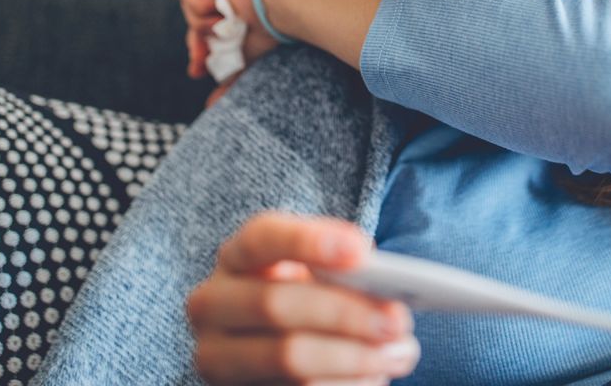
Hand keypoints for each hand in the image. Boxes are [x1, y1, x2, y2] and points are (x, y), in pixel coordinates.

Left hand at [177, 0, 279, 80]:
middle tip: (199, 65)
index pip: (213, 21)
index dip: (203, 45)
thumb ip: (230, 73)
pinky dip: (201, 7)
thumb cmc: (275, 26)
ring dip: (205, 24)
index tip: (199, 70)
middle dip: (196, 42)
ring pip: (191, 7)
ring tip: (227, 24)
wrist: (282, 0)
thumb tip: (210, 106)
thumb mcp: (248, 54)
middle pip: (197, 15)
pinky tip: (222, 7)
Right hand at [186, 212, 419, 384]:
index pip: (261, 238)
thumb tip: (381, 285)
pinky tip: (374, 378)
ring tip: (400, 353)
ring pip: (287, 357)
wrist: (269, 351)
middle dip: (344, 312)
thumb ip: (337, 271)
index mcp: (235, 258)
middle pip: (275, 304)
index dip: (308, 241)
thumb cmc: (305, 300)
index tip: (362, 252)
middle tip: (397, 319)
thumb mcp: (313, 276)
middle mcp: (211, 304)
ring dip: (354, 357)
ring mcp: (215, 357)